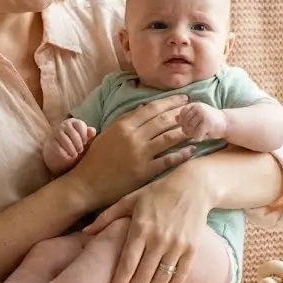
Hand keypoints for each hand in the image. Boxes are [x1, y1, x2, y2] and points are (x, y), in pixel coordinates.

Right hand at [43, 119, 94, 173]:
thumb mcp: (82, 136)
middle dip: (78, 143)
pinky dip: (64, 153)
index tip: (85, 142)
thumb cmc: (73, 141)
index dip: (84, 135)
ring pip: (65, 140)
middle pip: (73, 133)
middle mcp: (64, 125)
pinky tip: (67, 156)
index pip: (80, 125)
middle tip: (80, 150)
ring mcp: (56, 133)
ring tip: (75, 154)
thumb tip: (93, 131)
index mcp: (73, 122)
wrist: (57, 148)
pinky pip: (58, 147)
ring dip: (72, 149)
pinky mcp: (51, 142)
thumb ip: (88, 133)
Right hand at [63, 94, 195, 209]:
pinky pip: (167, 160)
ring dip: (185, 131)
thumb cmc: (94, 159)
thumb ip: (124, 119)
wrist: (86, 184)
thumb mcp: (107, 134)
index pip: (151, 109)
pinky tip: (192, 150)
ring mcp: (139, 154)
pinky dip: (181, 154)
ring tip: (197, 127)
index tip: (183, 98)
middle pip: (163, 120)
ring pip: (168, 138)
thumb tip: (142, 107)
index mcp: (123, 125)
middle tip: (195, 109)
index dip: (169, 102)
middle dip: (181, 112)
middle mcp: (133, 136)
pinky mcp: (144, 171)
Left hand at [83, 163, 211, 282]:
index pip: (127, 264)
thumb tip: (85, 232)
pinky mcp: (191, 249)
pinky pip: (179, 276)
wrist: (194, 186)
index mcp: (140, 228)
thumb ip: (107, 218)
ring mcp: (176, 245)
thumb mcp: (130, 200)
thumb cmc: (157, 192)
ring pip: (160, 280)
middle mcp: (158, 238)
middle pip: (143, 277)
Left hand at [177, 103, 226, 141]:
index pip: (182, 113)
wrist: (226, 123)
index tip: (188, 127)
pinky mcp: (207, 123)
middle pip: (185, 122)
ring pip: (190, 129)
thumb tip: (175, 118)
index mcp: (195, 105)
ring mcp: (203, 115)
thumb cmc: (210, 121)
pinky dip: (198, 138)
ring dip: (193, 135)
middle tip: (194, 133)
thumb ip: (187, 116)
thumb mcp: (197, 116)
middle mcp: (198, 108)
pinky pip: (196, 134)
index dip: (183, 122)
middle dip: (188, 130)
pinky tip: (202, 136)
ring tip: (199, 134)